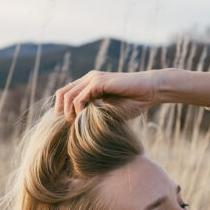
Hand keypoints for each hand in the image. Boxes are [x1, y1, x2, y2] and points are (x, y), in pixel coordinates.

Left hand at [55, 65, 209, 120]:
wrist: (150, 92)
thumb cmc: (133, 103)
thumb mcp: (109, 111)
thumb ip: (94, 115)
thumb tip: (80, 130)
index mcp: (89, 84)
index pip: (65, 94)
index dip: (61, 110)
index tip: (66, 126)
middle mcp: (88, 79)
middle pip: (61, 93)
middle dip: (60, 111)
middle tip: (67, 127)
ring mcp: (93, 79)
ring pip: (67, 95)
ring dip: (68, 112)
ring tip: (75, 125)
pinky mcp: (99, 82)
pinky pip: (80, 97)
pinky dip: (78, 110)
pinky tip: (84, 119)